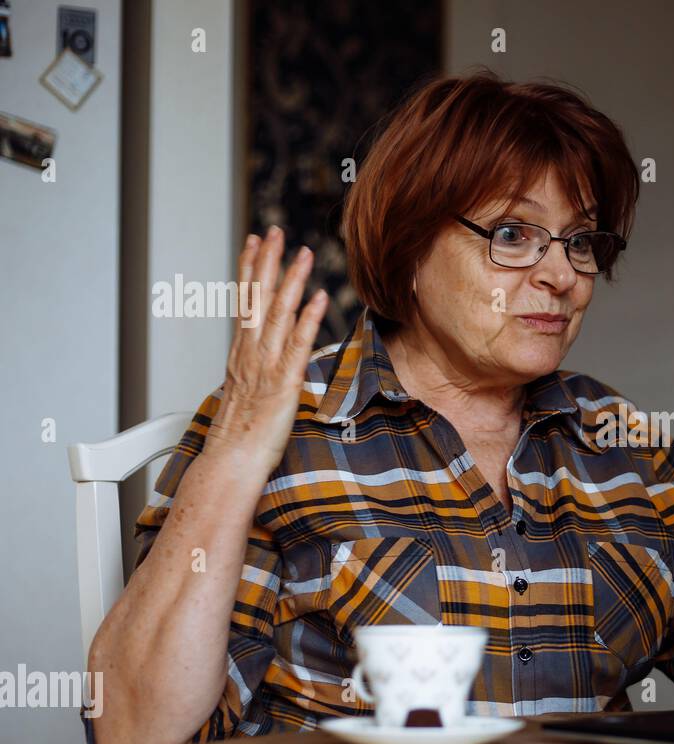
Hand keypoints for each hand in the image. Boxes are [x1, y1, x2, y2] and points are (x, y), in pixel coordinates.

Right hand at [205, 226, 327, 474]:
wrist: (232, 460)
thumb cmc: (242, 433)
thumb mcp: (248, 390)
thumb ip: (258, 367)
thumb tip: (270, 355)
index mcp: (241, 352)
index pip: (245, 301)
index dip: (249, 269)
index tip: (254, 241)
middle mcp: (250, 352)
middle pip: (258, 298)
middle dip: (267, 261)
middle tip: (275, 231)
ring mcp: (265, 365)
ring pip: (278, 314)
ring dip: (291, 280)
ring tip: (303, 253)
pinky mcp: (283, 382)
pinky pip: (298, 345)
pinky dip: (308, 319)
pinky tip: (318, 297)